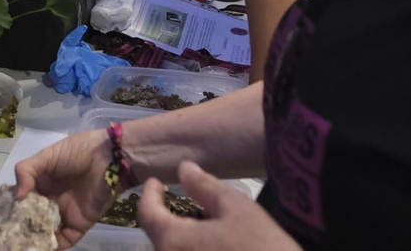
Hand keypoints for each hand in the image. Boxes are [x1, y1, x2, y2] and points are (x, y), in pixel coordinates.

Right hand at [13, 128, 117, 249]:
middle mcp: (50, 202)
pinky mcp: (79, 225)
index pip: (22, 200)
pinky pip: (64, 241)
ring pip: (46, 232)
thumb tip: (17, 197)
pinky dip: (53, 247)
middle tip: (6, 235)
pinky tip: (41, 247)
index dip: (11, 208)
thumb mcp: (47, 155)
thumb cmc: (77, 152)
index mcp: (41, 185)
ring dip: (35, 239)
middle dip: (21, 227)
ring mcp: (64, 215)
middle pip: (32, 219)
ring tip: (21, 244)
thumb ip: (27, 171)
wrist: (110, 159)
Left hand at [137, 163, 299, 250]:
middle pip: (159, 236)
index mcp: (173, 241)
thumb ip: (205, 188)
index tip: (156, 182)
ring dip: (182, 236)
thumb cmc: (263, 247)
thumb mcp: (238, 209)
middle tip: (186, 203)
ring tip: (205, 224)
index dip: (149, 195)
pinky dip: (194, 249)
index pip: (147, 214)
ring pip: (173, 250)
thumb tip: (184, 169)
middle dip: (168, 217)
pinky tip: (217, 245)